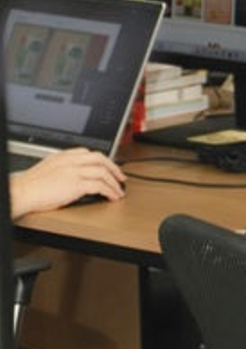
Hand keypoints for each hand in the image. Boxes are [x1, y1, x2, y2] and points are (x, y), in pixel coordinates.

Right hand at [10, 148, 125, 218]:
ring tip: (119, 190)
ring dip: (114, 182)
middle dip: (114, 168)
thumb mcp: (47, 167)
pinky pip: (100, 186)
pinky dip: (110, 191)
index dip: (102, 160)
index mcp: (63, 156)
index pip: (88, 152)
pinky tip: (112, 197)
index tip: (107, 166)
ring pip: (103, 172)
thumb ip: (61, 167)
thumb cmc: (29, 185)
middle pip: (100, 158)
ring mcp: (74, 172)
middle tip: (121, 177)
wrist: (21, 192)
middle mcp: (70, 161)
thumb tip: (72, 174)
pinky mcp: (76, 185)